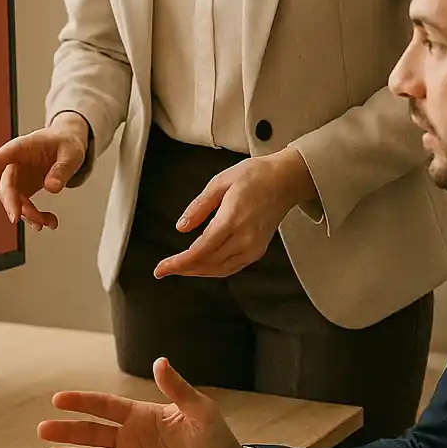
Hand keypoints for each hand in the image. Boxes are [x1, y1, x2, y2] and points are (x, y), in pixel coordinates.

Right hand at [0, 113, 88, 230]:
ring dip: (28, 215)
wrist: (66, 147)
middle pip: (6, 186)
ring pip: (14, 202)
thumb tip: (52, 188)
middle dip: (12, 203)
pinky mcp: (23, 191)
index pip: (5, 155)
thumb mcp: (71, 153)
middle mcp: (15, 164)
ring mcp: (17, 179)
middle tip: (17, 217)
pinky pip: (25, 208)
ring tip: (46, 222)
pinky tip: (51, 222)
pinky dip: (36, 218)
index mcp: (23, 147)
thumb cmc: (65, 143)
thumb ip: (62, 169)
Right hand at [38, 356, 255, 447]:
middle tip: (44, 429)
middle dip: (68, 430)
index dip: (82, 402)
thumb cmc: (217, 442)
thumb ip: (177, 389)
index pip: (105, 407)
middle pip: (92, 433)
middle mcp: (132, 440)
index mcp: (142, 417)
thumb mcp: (200, 411)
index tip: (59, 399)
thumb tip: (160, 362)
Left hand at [155, 149, 316, 278]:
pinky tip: (200, 265)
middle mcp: (244, 238)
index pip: (200, 251)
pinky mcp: (257, 251)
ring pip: (219, 270)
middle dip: (182, 269)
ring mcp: (253, 247)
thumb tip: (181, 228)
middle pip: (207, 264)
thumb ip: (199, 207)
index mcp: (232, 219)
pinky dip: (212, 270)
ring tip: (178, 268)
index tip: (160, 269)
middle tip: (163, 270)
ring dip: (196, 272)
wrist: (286, 180)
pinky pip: (231, 268)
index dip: (178, 263)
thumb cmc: (254, 176)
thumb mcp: (220, 182)